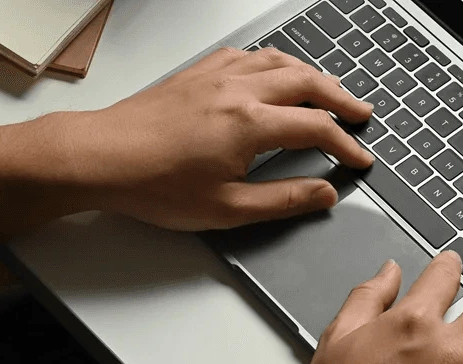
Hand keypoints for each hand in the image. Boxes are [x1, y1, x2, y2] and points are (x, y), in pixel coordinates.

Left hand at [61, 47, 374, 230]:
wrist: (101, 157)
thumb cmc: (153, 183)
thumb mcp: (226, 208)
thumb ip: (283, 199)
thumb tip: (323, 194)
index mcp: (249, 124)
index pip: (315, 128)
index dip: (345, 145)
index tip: (359, 160)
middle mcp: (237, 90)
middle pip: (306, 83)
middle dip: (341, 99)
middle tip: (361, 114)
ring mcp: (215, 77)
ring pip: (278, 62)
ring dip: (311, 74)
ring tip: (329, 89)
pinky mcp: (196, 74)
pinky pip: (245, 56)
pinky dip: (272, 61)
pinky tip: (273, 70)